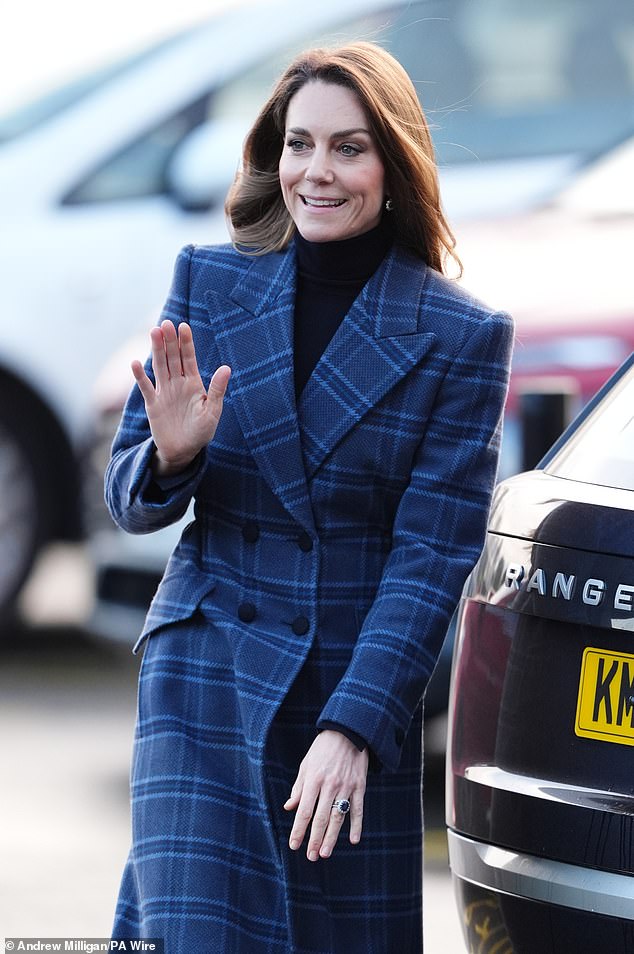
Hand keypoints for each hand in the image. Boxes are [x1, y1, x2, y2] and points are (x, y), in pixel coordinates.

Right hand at [132, 319, 230, 475]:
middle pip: (172, 358)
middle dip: (170, 341)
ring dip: (156, 350)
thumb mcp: (213, 411)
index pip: (189, 358)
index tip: (183, 326)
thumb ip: (217, 389)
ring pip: (159, 366)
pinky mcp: (152, 404)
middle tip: (166, 323)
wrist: (183, 451)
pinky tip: (135, 363)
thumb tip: (226, 367)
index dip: (186, 343)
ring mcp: (164, 392)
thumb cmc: (201, 432)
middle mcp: (177, 384)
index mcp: (193, 384)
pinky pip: (145, 387)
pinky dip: (140, 376)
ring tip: (154, 332)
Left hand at [284, 730, 368, 860]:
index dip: (299, 830)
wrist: (348, 731)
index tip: (294, 845)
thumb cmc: (323, 748)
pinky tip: (353, 840)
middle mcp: (330, 785)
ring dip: (331, 837)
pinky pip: (359, 809)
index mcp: (314, 779)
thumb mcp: (307, 764)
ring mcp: (346, 786)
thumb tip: (289, 807)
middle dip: (315, 839)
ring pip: (338, 817)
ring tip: (325, 853)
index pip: (305, 810)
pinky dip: (357, 825)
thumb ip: (299, 787)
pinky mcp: (360, 786)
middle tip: (311, 856)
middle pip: (321, 818)